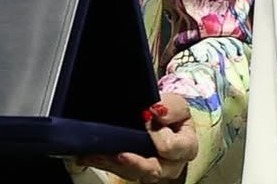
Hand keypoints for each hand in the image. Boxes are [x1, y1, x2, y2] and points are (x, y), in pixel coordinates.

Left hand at [79, 93, 197, 182]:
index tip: (147, 119)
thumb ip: (170, 108)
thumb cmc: (172, 112)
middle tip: (119, 154)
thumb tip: (154, 111)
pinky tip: (89, 155)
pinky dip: (103, 162)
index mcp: (186, 148)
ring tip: (96, 154)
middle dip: (133, 162)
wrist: (163, 119)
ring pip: (132, 173)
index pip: (172, 148)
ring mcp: (151, 171)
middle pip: (152, 170)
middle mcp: (170, 166)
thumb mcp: (176, 103)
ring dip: (113, 164)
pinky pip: (118, 171)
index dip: (158, 137)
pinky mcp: (134, 171)